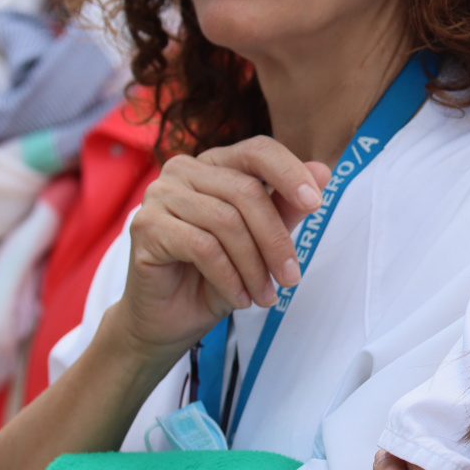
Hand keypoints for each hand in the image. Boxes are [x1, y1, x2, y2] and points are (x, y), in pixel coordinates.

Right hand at [114, 137, 330, 357]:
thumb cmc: (216, 275)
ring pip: (226, 221)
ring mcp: (159, 195)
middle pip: (245, 191)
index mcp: (214, 164)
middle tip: (291, 278)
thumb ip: (286, 206)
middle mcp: (183, 170)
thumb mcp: (260, 242)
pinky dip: (229, 277)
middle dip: (276, 239)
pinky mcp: (145, 226)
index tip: (315, 204)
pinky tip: (239, 298)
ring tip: (264, 296)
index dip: (290, 172)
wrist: (170, 319)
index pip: (257, 150)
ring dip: (254, 266)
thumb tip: (324, 170)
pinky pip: (201, 246)